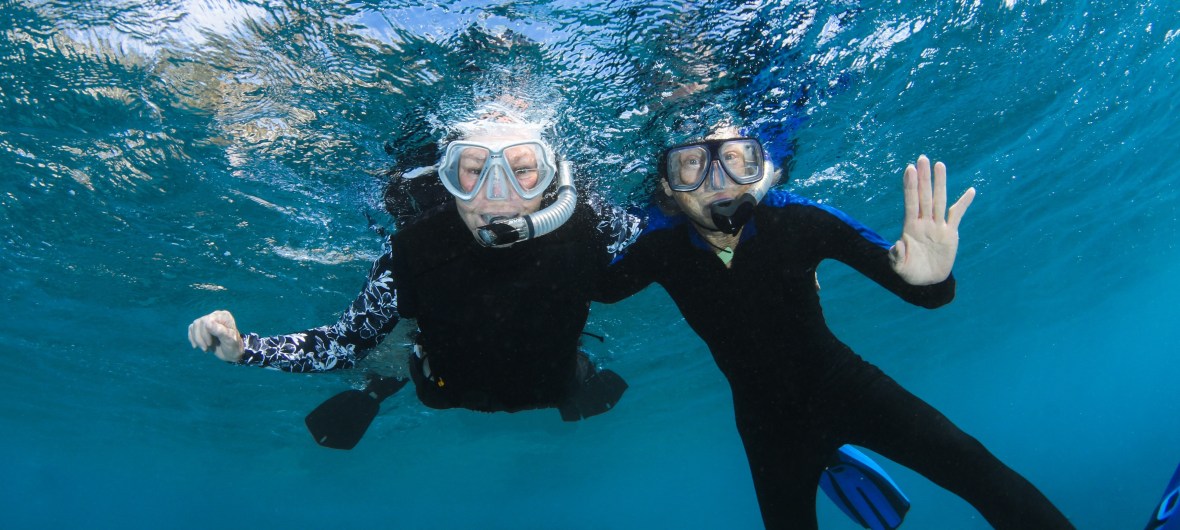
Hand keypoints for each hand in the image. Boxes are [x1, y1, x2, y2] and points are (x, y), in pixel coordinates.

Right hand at [188, 310, 244, 362]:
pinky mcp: (203, 328)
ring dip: (197, 339)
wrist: (232, 353)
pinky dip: (192, 338)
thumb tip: (208, 323)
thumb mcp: (229, 340)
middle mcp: (215, 316)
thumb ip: (220, 331)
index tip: (210, 344)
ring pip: (194, 326)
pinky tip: (197, 346)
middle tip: (206, 348)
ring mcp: (208, 321)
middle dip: (200, 338)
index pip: (207, 320)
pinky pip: (192, 329)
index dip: (205, 333)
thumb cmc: (233, 346)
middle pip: (199, 323)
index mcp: (223, 316)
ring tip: (204, 348)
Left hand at [889, 155, 975, 284]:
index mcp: (910, 227)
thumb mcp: (900, 267)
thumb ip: (896, 256)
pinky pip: (958, 215)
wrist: (927, 281)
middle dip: (924, 178)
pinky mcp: (950, 233)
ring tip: (940, 165)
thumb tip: (898, 245)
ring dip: (940, 183)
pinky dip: (964, 203)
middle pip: (924, 196)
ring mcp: (938, 226)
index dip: (910, 186)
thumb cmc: (910, 272)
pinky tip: (970, 191)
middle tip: (922, 158)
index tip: (909, 169)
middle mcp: (924, 222)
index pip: (910, 202)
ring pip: (939, 200)